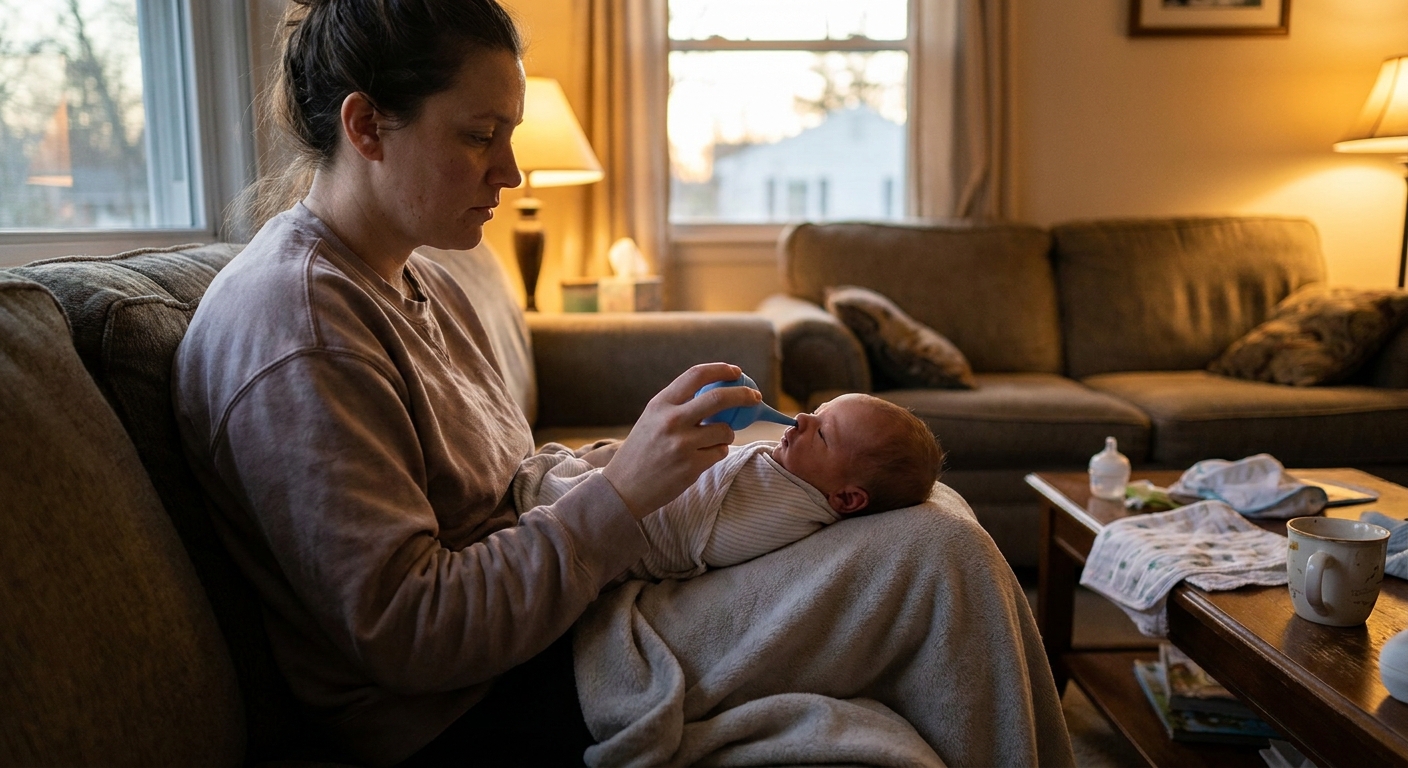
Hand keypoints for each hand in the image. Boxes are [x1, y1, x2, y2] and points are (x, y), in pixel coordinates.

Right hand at [602, 363, 760, 519]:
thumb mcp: (652, 419)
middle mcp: (671, 420)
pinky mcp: (691, 466)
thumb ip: (678, 405)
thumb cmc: (642, 451)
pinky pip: (720, 453)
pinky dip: (717, 453)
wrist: (623, 488)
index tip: (736, 371)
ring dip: (726, 434)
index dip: (720, 370)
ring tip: (711, 441)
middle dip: (743, 395)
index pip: (696, 375)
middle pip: (719, 398)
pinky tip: (700, 458)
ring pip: (725, 430)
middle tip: (755, 397)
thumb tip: (717, 391)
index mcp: (661, 404)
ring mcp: (682, 444)